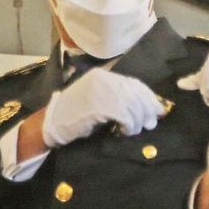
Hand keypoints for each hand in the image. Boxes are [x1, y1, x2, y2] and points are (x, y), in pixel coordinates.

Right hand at [39, 69, 167, 147]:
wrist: (50, 123)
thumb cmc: (73, 116)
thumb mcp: (96, 100)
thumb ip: (116, 98)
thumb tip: (146, 108)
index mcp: (102, 76)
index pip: (133, 84)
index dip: (148, 97)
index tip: (157, 109)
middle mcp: (102, 80)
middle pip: (135, 93)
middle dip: (147, 109)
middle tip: (150, 123)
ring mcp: (100, 91)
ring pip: (132, 105)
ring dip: (137, 120)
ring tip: (135, 130)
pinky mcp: (99, 105)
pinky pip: (124, 115)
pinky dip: (129, 125)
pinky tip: (126, 131)